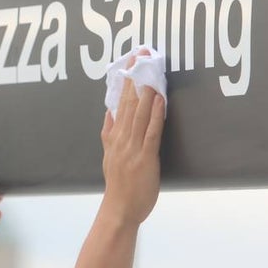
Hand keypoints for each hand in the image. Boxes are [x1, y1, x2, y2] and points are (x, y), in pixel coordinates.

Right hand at [100, 49, 163, 227]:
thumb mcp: (108, 157)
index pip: (120, 104)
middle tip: (141, 57)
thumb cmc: (118, 187)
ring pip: (139, 114)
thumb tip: (109, 111)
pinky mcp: (145, 158)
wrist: (120, 210)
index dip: (126, 82)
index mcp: (113, 138)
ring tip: (151, 71)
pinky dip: (156, 115)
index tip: (131, 63)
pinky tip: (160, 101)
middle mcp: (121, 140)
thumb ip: (108, 133)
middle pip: (128, 104)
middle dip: (136, 79)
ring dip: (146, 91)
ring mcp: (132, 148)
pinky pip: (151, 132)